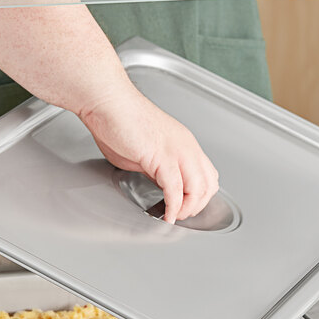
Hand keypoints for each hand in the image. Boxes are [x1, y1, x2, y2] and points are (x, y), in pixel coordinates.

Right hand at [80, 86, 218, 223]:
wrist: (108, 102)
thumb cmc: (120, 120)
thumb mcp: (146, 151)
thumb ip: (157, 169)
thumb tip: (161, 185)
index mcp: (185, 144)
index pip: (208, 176)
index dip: (199, 197)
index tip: (185, 208)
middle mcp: (187, 147)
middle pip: (210, 185)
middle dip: (197, 206)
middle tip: (180, 216)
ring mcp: (177, 151)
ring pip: (198, 189)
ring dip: (187, 209)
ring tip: (174, 217)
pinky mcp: (162, 157)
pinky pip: (175, 190)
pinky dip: (173, 207)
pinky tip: (166, 215)